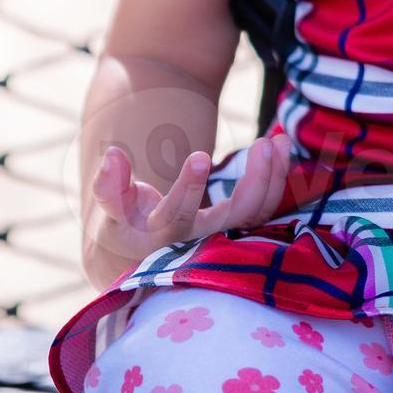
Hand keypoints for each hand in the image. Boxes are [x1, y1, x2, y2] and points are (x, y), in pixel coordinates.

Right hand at [85, 130, 292, 285]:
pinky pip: (265, 206)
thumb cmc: (123, 224)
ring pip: (256, 213)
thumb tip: (112, 155)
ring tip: (279, 140)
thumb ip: (109, 185)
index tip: (202, 156)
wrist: (142, 252)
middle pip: (233, 217)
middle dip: (253, 182)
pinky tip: (283, 147)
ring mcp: (222, 235)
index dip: (189, 188)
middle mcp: (197, 241)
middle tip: (263, 145)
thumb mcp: (111, 207)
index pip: (177, 216)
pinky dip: (278, 178)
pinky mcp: (238, 226)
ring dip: (273, 177)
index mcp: (161, 237)